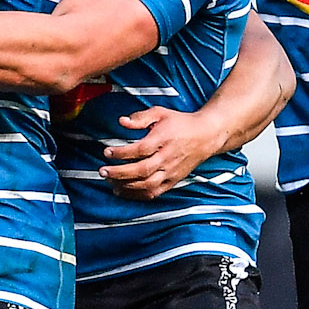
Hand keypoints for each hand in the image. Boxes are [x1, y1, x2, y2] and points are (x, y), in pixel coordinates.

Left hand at [99, 106, 227, 199]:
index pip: (140, 150)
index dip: (122, 153)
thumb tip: (122, 121)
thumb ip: (140, 117)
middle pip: (141, 170)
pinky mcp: (173, 181)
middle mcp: (167, 158)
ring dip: (126, 186)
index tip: (107, 152)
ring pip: (147, 185)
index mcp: (163, 140)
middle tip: (103, 171)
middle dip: (119, 173)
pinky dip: (137, 195)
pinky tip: (124, 191)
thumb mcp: (160, 113)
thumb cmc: (181, 123)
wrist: (205, 136)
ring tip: (110, 182)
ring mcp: (171, 172)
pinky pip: (154, 192)